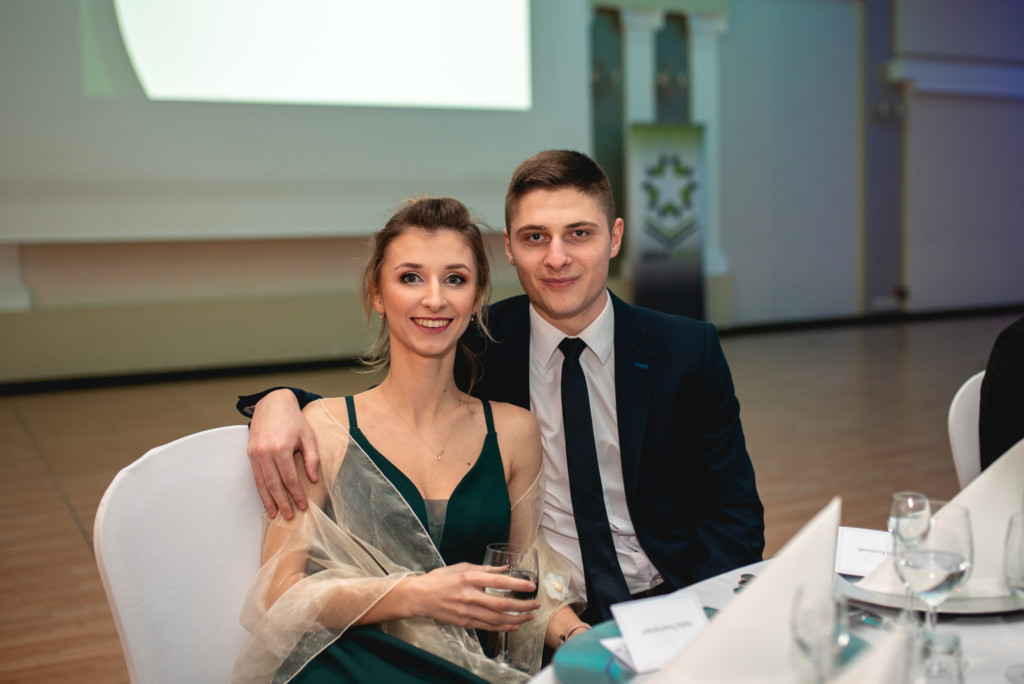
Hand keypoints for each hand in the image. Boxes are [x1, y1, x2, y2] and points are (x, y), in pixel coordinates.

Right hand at [248, 389, 319, 518]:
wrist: (272, 404)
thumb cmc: (293, 420)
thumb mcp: (308, 436)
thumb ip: (312, 458)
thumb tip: (313, 479)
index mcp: (282, 447)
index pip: (290, 478)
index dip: (296, 494)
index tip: (303, 505)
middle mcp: (266, 452)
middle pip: (274, 484)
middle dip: (282, 502)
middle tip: (289, 516)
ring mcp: (255, 453)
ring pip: (262, 483)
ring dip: (269, 500)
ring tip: (275, 514)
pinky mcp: (250, 453)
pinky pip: (255, 476)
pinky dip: (260, 490)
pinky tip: (266, 500)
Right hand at [404, 563, 539, 631]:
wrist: (420, 596)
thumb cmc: (441, 579)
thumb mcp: (462, 567)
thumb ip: (485, 569)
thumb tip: (505, 568)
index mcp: (469, 578)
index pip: (498, 581)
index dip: (517, 584)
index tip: (530, 586)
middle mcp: (469, 595)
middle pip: (501, 602)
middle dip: (522, 605)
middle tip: (535, 604)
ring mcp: (466, 611)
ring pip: (496, 618)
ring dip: (516, 618)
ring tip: (528, 616)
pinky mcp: (464, 622)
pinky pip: (487, 626)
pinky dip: (502, 627)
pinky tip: (513, 625)